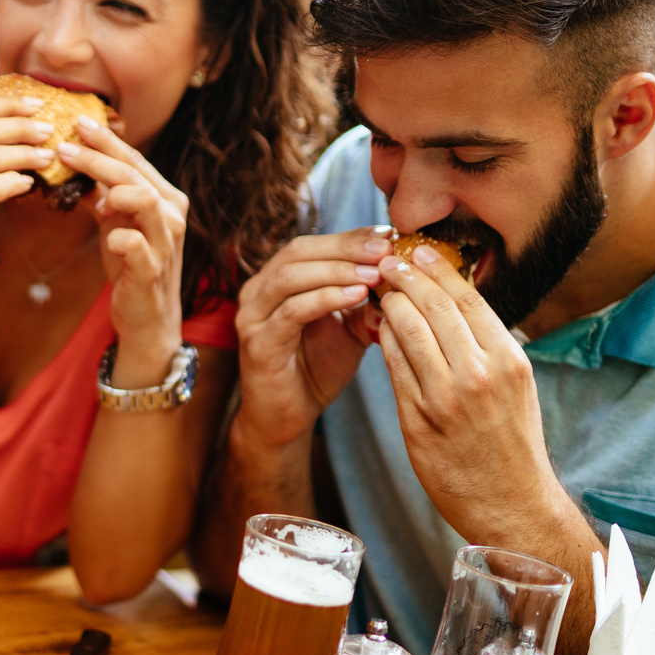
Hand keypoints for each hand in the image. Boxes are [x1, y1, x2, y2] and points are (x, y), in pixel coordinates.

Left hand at [54, 115, 187, 380]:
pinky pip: (138, 246)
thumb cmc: (131, 266)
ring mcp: (164, 242)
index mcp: (164, 197)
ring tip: (87, 189)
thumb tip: (69, 163)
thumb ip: (100, 194)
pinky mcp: (152, 270)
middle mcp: (171, 214)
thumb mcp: (114, 223)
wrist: (147, 318)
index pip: (134, 160)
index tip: (77, 121)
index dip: (106, 141)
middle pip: (134, 173)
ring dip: (113, 188)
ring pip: (143, 199)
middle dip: (98, 157)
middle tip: (64, 145)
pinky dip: (121, 238)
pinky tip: (108, 238)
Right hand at [232, 227, 392, 447]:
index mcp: (276, 281)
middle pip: (299, 251)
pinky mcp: (257, 343)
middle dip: (345, 247)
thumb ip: (366, 301)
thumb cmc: (314, 370)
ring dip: (337, 270)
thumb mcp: (348, 328)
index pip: (312, 244)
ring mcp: (252, 316)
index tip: (389, 234)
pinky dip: (324, 299)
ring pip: (291, 276)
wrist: (286, 419)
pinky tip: (355, 297)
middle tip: (385, 249)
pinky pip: (291, 312)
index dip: (350, 236)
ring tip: (375, 273)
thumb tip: (402, 273)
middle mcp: (258, 291)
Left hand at [374, 243, 562, 538]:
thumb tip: (456, 303)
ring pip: (407, 333)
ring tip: (378, 291)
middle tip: (386, 261)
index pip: (468, 299)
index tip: (417, 251)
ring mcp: (446, 399)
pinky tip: (375, 328)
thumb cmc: (512, 442)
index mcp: (508, 360)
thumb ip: (488, 345)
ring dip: (389, 306)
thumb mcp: (516, 386)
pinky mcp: (418, 421)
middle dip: (405, 278)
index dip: (437, 269)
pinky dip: (383, 341)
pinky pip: (393, 368)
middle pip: (434, 308)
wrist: (510, 504)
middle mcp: (479, 375)